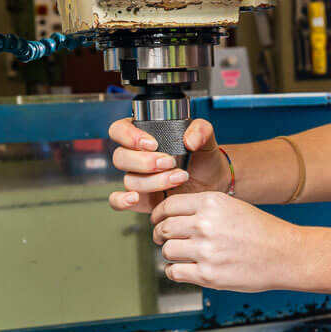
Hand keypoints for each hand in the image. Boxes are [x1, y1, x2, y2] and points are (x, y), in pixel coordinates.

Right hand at [108, 116, 227, 211]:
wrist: (212, 184)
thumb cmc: (204, 158)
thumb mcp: (206, 139)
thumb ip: (201, 130)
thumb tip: (189, 140)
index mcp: (143, 135)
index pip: (119, 130)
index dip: (129, 136)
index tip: (152, 144)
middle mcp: (135, 156)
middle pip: (120, 157)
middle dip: (145, 162)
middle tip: (170, 162)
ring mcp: (136, 178)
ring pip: (128, 180)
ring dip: (153, 181)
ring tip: (178, 178)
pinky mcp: (140, 199)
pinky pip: (118, 201)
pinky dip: (122, 200)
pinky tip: (134, 198)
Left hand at [151, 191, 301, 291]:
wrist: (285, 255)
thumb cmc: (262, 232)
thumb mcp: (232, 207)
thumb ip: (202, 209)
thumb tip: (172, 216)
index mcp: (211, 203)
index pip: (168, 206)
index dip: (158, 215)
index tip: (157, 221)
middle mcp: (205, 224)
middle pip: (164, 228)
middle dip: (160, 235)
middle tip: (163, 239)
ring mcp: (205, 250)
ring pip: (168, 250)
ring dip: (171, 253)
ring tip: (182, 255)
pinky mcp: (208, 275)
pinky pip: (174, 272)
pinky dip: (175, 271)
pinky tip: (185, 268)